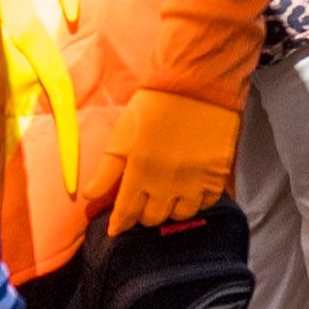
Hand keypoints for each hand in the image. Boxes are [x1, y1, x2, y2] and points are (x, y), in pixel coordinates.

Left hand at [101, 88, 240, 233]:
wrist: (196, 82)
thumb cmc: (154, 105)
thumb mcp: (122, 135)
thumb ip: (106, 170)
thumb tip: (89, 197)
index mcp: (139, 172)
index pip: (126, 213)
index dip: (120, 223)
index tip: (117, 226)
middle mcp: (167, 182)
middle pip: (153, 218)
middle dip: (144, 213)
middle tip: (143, 202)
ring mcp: (195, 180)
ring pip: (180, 214)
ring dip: (171, 209)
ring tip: (167, 196)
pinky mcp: (218, 173)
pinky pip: (207, 202)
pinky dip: (197, 201)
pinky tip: (190, 190)